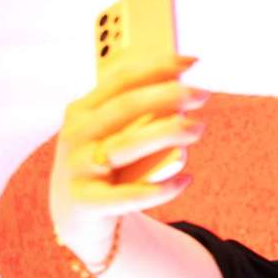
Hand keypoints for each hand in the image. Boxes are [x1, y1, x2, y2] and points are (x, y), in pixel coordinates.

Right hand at [48, 54, 207, 255]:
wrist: (73, 216)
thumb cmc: (103, 164)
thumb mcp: (112, 134)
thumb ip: (138, 112)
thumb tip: (182, 87)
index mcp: (82, 111)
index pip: (121, 80)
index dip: (157, 67)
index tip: (192, 61)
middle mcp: (76, 136)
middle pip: (125, 107)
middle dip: (167, 95)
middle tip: (203, 93)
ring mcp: (78, 169)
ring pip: (126, 146)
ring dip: (167, 134)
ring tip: (199, 128)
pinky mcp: (86, 203)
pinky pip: (128, 196)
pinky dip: (160, 188)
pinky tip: (186, 180)